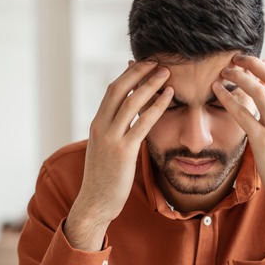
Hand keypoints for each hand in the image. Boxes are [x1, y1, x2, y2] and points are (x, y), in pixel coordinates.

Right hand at [65, 61, 173, 250]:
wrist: (95, 203)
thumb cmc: (104, 179)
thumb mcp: (105, 150)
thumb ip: (114, 133)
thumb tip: (128, 122)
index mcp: (97, 125)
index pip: (112, 91)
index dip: (128, 74)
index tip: (143, 64)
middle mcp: (101, 127)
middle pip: (119, 89)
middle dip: (138, 72)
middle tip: (156, 61)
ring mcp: (111, 138)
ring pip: (131, 102)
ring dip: (150, 84)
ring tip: (166, 73)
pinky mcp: (124, 151)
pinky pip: (143, 123)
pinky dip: (157, 106)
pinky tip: (169, 97)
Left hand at [213, 55, 264, 229]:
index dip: (263, 67)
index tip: (246, 62)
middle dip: (252, 63)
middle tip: (234, 57)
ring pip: (259, 91)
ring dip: (240, 76)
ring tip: (223, 71)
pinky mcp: (264, 142)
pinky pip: (244, 115)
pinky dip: (229, 99)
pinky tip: (217, 92)